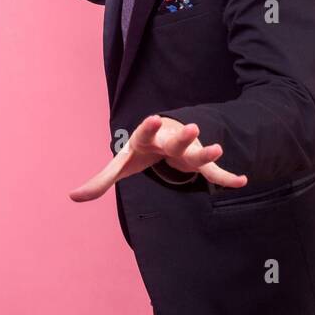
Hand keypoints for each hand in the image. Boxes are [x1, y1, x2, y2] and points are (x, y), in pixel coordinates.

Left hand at [68, 115, 247, 201]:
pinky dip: (228, 178)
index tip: (152, 117)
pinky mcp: (200, 163)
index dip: (148, 127)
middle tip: (194, 128)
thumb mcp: (121, 164)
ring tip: (218, 148)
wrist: (166, 136)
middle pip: (176, 140)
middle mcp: (169, 141)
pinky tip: (242, 181)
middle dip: (184, 135)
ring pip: (198, 154)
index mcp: (147, 139)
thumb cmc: (140, 151)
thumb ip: (100, 180)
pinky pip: (215, 173)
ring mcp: (187, 152)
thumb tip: (72, 197)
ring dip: (208, 152)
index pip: (146, 132)